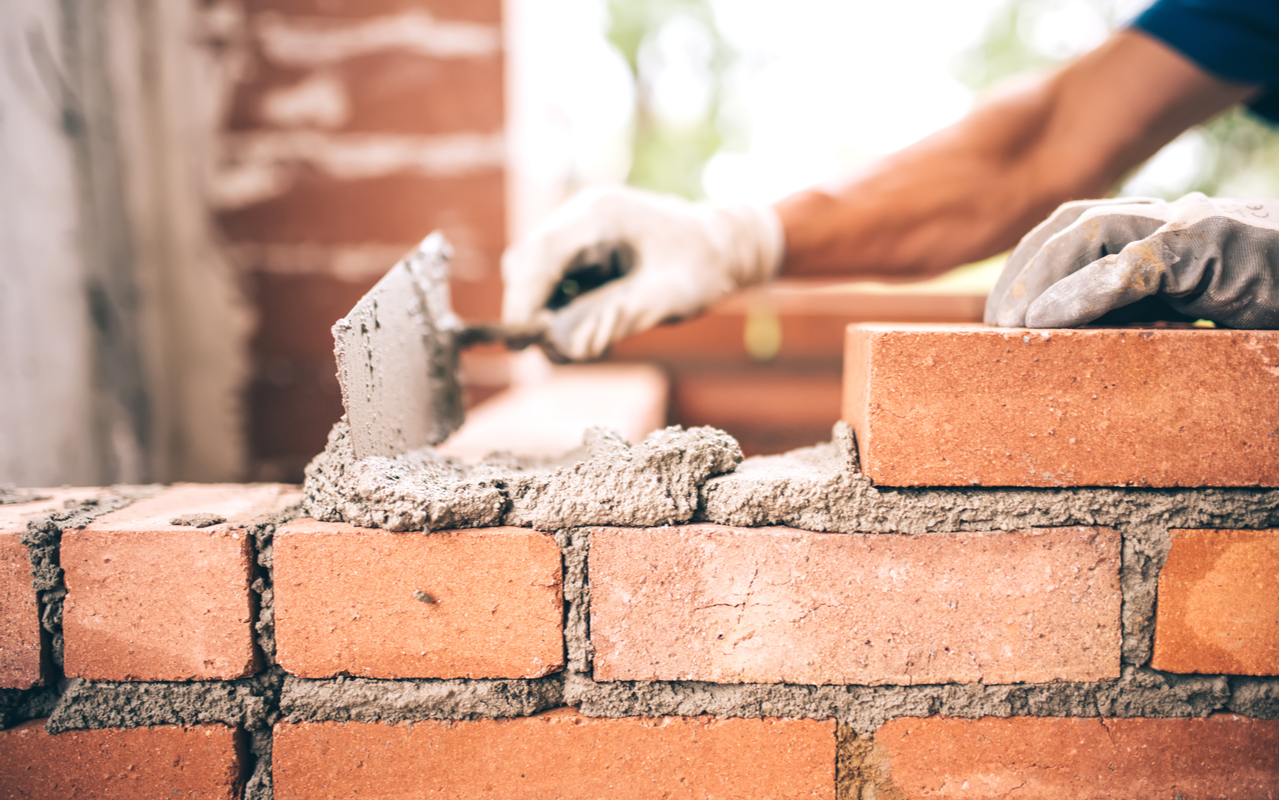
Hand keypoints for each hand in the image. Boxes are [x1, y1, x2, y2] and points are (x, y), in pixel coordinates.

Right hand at [501, 186, 784, 359]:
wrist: (726, 247)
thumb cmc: (703, 266)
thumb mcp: (668, 296)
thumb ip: (615, 318)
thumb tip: (562, 346)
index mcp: (599, 215)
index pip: (539, 255)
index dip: (522, 300)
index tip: (523, 343)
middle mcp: (581, 217)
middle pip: (527, 264)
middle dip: (532, 311)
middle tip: (560, 353)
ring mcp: (580, 233)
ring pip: (536, 277)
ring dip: (548, 315)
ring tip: (586, 346)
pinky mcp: (584, 253)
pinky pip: (556, 285)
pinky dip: (564, 313)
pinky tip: (595, 332)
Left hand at [985, 193, 1277, 328]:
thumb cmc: (1265, 306)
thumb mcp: (1187, 313)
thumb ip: (1136, 314)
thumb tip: (1065, 341)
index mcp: (1158, 231)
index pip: (1071, 228)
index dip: (1027, 264)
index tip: (999, 313)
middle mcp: (1170, 219)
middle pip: (1070, 223)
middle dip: (1022, 269)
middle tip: (995, 323)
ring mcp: (1195, 226)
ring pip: (1091, 232)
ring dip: (1040, 279)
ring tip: (1013, 325)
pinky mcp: (1218, 245)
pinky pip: (1136, 264)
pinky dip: (1083, 292)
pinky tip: (1048, 323)